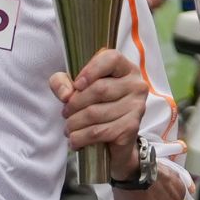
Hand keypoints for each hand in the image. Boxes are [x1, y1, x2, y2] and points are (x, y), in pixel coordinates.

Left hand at [46, 49, 147, 167]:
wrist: (115, 141)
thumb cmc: (97, 107)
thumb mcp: (76, 88)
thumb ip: (63, 82)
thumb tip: (65, 93)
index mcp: (126, 69)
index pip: (112, 59)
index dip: (91, 70)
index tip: (76, 84)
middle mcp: (136, 86)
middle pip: (100, 89)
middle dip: (75, 103)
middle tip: (65, 113)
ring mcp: (136, 107)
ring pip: (95, 113)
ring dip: (74, 123)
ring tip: (68, 128)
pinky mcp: (131, 128)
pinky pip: (99, 131)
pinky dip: (80, 138)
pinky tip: (75, 140)